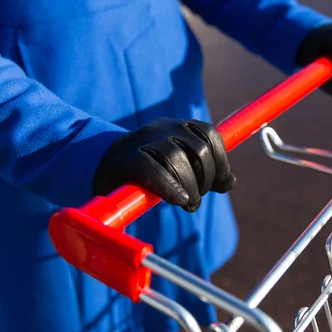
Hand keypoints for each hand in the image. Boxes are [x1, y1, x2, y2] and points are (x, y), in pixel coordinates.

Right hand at [93, 117, 235, 212]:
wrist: (102, 165)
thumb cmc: (146, 171)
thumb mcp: (178, 168)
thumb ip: (203, 172)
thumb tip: (229, 182)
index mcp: (178, 127)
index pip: (210, 134)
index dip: (221, 160)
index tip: (222, 183)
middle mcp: (163, 128)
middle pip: (198, 149)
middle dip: (206, 178)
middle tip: (197, 199)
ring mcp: (143, 140)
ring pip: (176, 158)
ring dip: (189, 187)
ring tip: (188, 204)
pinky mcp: (127, 157)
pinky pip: (151, 168)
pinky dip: (169, 186)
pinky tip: (178, 199)